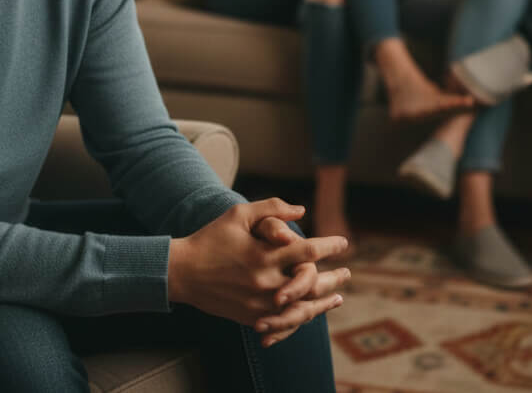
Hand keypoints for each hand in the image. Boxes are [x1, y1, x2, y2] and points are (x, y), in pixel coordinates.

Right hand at [168, 199, 348, 343]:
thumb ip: (272, 209)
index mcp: (265, 255)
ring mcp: (259, 304)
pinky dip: (302, 316)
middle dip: (334, 277)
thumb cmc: (211, 238)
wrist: (183, 272)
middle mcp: (266, 282)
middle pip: (311, 283)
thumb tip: (301, 211)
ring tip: (338, 297)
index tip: (343, 242)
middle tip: (348, 273)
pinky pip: (284, 322)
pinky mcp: (251, 317)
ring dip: (323, 302)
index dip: (329, 246)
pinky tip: (312, 311)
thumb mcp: (239, 214)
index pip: (308, 251)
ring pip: (302, 307)